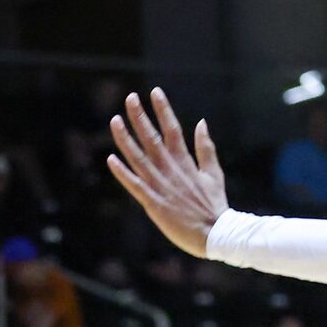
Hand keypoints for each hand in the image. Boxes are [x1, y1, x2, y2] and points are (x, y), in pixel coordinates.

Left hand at [105, 89, 228, 256]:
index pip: (172, 129)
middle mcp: (171, 170)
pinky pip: (134, 185)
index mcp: (186, 162)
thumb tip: (201, 123)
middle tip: (130, 98)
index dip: (163, 109)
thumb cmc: (214, 205)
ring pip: (139, 158)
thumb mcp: (214, 173)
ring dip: (125, 138)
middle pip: (152, 138)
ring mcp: (161, 186)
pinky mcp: (153, 203)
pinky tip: (111, 158)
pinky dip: (122, 172)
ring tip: (115, 120)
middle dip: (140, 117)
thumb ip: (205, 148)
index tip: (154, 92)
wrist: (215, 234)